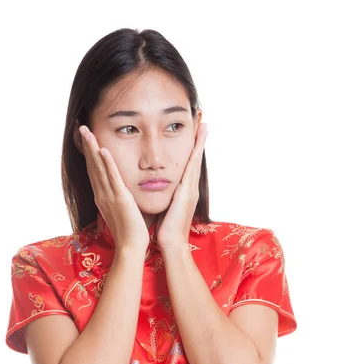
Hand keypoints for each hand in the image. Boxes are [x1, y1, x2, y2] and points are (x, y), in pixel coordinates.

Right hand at [79, 125, 149, 251]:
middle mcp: (102, 194)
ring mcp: (109, 196)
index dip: (89, 153)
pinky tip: (103, 150)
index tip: (86, 138)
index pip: (94, 170)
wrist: (130, 246)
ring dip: (92, 148)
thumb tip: (121, 190)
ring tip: (87, 131)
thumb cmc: (129, 230)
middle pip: (92, 165)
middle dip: (87, 145)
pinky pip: (112, 178)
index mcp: (102, 196)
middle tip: (81, 127)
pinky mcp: (120, 199)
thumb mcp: (121, 209)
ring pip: (98, 168)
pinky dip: (107, 163)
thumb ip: (119, 197)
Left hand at [155, 123, 207, 250]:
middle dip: (199, 139)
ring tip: (203, 124)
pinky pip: (191, 167)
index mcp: (185, 190)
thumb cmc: (166, 229)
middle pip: (195, 158)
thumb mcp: (166, 207)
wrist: (172, 243)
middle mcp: (190, 187)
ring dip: (200, 141)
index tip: (194, 132)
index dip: (192, 148)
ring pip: (196, 159)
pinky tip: (197, 142)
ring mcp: (191, 188)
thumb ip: (166, 197)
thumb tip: (159, 190)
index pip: (189, 164)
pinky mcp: (187, 191)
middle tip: (203, 120)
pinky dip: (195, 153)